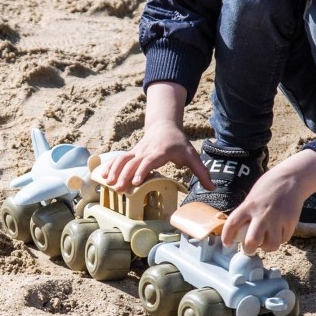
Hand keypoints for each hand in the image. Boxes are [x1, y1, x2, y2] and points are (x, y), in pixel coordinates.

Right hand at [97, 121, 213, 192]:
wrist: (164, 126)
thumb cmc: (178, 143)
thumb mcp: (192, 155)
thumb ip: (201, 171)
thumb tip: (213, 186)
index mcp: (160, 151)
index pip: (149, 161)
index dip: (142, 171)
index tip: (135, 182)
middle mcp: (146, 150)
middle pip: (132, 162)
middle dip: (124, 175)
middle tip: (119, 189)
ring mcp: (136, 151)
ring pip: (122, 159)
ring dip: (114, 171)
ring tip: (108, 183)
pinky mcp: (131, 153)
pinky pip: (118, 159)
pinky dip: (110, 166)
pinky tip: (102, 176)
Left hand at [222, 150, 315, 251]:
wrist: (292, 178)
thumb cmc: (269, 186)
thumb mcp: (252, 197)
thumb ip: (246, 213)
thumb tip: (239, 231)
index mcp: (249, 205)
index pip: (232, 224)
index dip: (227, 237)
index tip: (227, 244)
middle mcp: (262, 213)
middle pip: (252, 241)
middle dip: (248, 249)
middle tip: (249, 249)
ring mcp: (278, 218)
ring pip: (271, 245)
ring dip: (267, 247)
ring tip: (266, 242)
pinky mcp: (291, 222)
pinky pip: (284, 239)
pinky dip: (280, 239)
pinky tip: (278, 233)